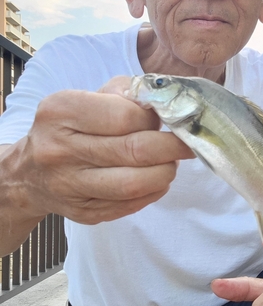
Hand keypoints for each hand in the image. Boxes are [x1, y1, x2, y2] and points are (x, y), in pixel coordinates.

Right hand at [11, 76, 193, 223]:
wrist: (31, 172)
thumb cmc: (70, 128)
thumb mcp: (88, 98)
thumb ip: (125, 93)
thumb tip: (164, 103)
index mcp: (61, 112)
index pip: (125, 116)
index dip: (153, 120)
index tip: (165, 120)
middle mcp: (60, 150)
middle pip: (135, 151)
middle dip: (172, 148)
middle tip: (187, 144)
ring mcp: (70, 186)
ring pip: (134, 183)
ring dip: (165, 172)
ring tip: (171, 163)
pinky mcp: (84, 212)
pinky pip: (130, 205)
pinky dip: (154, 191)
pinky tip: (157, 180)